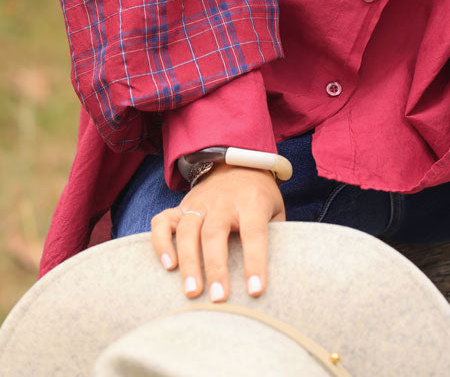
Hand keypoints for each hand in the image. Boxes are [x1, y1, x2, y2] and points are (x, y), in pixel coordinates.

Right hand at [151, 164, 285, 300]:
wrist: (236, 162)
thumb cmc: (259, 196)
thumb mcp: (275, 208)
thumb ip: (276, 235)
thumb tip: (277, 271)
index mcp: (251, 201)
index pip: (254, 232)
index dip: (255, 262)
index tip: (255, 291)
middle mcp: (223, 201)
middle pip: (215, 232)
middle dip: (215, 267)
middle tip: (218, 298)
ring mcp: (199, 202)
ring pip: (188, 230)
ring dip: (188, 262)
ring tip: (192, 292)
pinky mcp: (180, 206)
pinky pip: (162, 222)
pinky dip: (161, 243)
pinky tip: (167, 266)